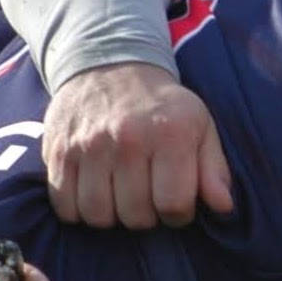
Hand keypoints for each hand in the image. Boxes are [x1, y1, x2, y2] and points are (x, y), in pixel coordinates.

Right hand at [44, 63, 232, 228]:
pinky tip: (93, 193)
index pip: (174, 204)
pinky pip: (64, 205)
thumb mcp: (199, 126)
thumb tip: (223, 206)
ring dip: (111, 215)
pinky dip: (77, 210)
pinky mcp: (58, 150)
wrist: (109, 64)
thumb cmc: (161, 105)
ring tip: (119, 196)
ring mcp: (88, 144)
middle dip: (146, 216)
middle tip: (146, 197)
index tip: (175, 202)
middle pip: (135, 215)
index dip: (178, 214)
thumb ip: (214, 168)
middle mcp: (128, 138)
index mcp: (170, 133)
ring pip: (98, 215)